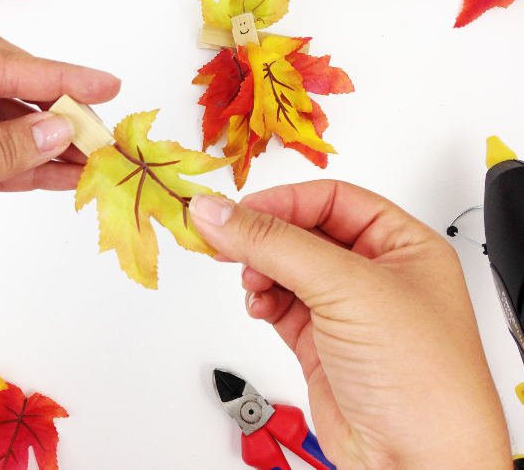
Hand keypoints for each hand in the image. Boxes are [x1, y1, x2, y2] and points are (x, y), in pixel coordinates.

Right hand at [189, 181, 509, 468]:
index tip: (239, 211)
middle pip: (303, 232)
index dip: (284, 202)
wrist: (417, 464)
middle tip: (225, 237)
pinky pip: (279, 305)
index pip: (332, 200)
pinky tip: (260, 306)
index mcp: (403, 246)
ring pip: (286, 269)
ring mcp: (347, 311)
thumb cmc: (425, 382)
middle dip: (263, 236)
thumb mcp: (346, 289)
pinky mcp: (321, 344)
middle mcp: (376, 275)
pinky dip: (262, 302)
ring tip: (251, 281)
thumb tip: (218, 212)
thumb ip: (273, 244)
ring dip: (260, 270)